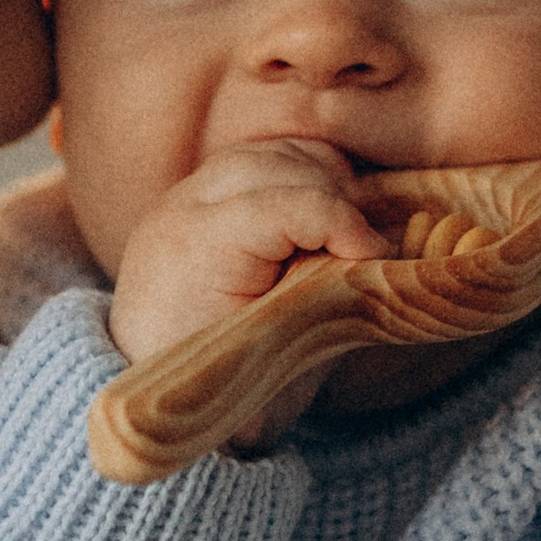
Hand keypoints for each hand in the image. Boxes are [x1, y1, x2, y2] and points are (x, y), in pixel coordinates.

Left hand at [107, 141, 391, 408]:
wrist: (148, 386)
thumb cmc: (217, 384)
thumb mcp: (272, 366)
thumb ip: (325, 315)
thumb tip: (393, 283)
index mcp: (197, 250)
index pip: (283, 205)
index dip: (343, 223)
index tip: (376, 256)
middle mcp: (186, 207)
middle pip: (284, 166)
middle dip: (338, 202)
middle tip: (366, 254)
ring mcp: (192, 192)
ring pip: (278, 153)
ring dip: (326, 185)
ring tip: (348, 236)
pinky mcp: (206, 191)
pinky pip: (269, 158)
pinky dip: (309, 176)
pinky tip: (328, 217)